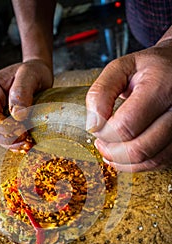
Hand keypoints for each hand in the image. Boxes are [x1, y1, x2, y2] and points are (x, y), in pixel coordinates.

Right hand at [0, 59, 52, 151]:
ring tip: (27, 144)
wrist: (40, 73)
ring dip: (10, 143)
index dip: (3, 127)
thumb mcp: (29, 75)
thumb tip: (19, 115)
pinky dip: (15, 143)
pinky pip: (5, 137)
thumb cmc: (34, 70)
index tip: (21, 130)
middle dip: (5, 138)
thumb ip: (22, 92)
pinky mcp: (6, 121)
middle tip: (25, 140)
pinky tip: (27, 144)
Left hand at [86, 40, 171, 171]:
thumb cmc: (149, 68)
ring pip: (149, 160)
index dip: (104, 132)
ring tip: (109, 149)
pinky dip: (137, 164)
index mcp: (161, 87)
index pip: (125, 126)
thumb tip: (93, 125)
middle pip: (139, 149)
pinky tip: (124, 155)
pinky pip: (158, 162)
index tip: (96, 126)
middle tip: (100, 142)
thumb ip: (100, 93)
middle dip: (111, 150)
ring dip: (123, 161)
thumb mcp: (121, 68)